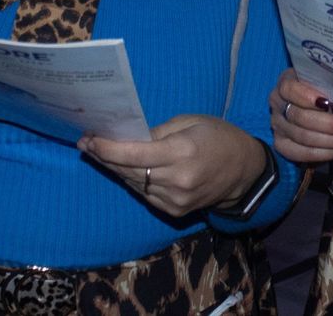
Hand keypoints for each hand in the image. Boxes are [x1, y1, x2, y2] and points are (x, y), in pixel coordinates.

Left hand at [78, 115, 266, 218]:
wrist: (245, 172)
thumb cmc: (219, 137)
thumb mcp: (191, 122)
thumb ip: (158, 131)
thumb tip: (128, 137)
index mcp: (181, 152)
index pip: (133, 154)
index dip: (107, 148)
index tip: (88, 139)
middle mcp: (176, 180)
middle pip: (128, 170)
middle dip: (105, 156)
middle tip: (87, 143)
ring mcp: (175, 200)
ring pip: (133, 184)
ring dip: (115, 169)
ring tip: (99, 153)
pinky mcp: (174, 211)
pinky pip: (144, 194)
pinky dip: (133, 180)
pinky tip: (123, 168)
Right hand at [269, 68, 332, 163]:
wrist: (317, 109)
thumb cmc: (328, 89)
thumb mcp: (328, 81)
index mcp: (286, 81)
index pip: (289, 88)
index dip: (307, 96)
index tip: (328, 103)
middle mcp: (277, 103)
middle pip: (300, 117)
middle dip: (331, 125)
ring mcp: (277, 125)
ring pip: (302, 137)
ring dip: (332, 141)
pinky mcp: (281, 144)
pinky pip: (300, 153)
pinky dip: (323, 154)